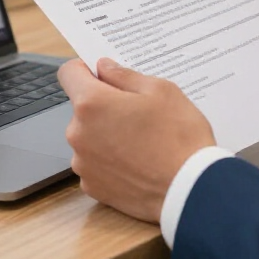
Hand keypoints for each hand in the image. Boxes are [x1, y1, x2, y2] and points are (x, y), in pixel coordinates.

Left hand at [57, 57, 215, 223]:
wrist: (190, 191)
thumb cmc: (179, 137)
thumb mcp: (160, 91)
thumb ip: (124, 75)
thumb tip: (104, 67)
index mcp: (91, 104)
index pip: (69, 73)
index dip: (86, 69)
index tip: (104, 75)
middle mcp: (78, 133)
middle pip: (82, 108)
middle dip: (104, 105)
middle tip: (137, 112)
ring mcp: (83, 164)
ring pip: (89, 136)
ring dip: (106, 133)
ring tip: (141, 140)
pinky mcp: (92, 187)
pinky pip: (95, 163)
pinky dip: (111, 160)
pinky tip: (137, 162)